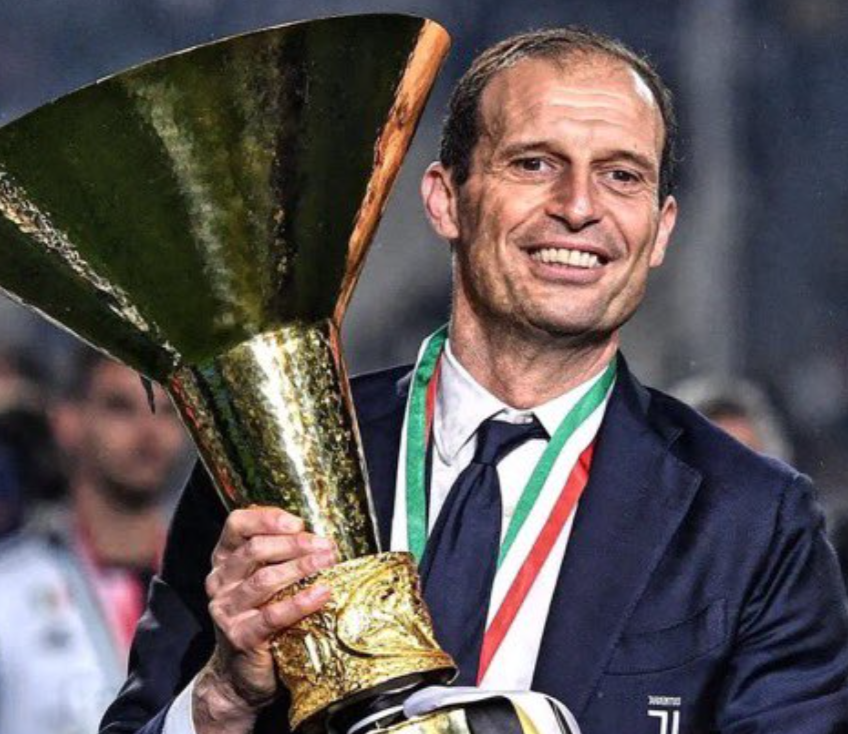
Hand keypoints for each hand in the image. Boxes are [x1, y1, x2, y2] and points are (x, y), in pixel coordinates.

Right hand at [192, 507, 336, 732]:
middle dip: (295, 543)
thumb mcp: (264, 581)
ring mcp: (226, 609)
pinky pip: (272, 615)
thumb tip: (319, 536)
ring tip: (328, 562)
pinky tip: (322, 593)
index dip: (267, 518)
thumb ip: (279, 556)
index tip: (298, 522)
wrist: (240, 674)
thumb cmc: (260, 617)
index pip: (237, 524)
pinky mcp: (240, 636)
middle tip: (326, 545)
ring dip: (301, 567)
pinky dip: (300, 602)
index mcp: (225, 560)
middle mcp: (220, 581)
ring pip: (264, 579)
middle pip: (254, 549)